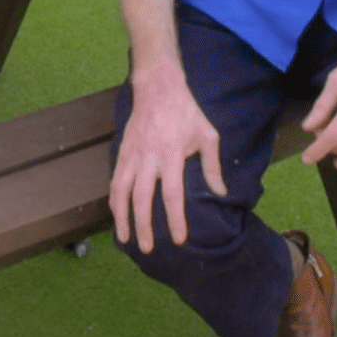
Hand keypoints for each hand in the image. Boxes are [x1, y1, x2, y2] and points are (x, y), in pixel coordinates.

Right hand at [109, 75, 227, 253]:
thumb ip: (212, 166)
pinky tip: (117, 215)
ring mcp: (132, 155)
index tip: (178, 239)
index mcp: (172, 155)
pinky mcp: (122, 152)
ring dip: (122, 218)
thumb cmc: (186, 112)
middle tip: (147, 249)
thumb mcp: (207, 135)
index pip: (172, 194)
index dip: (175, 218)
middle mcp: (149, 158)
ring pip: (122, 192)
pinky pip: (115, 181)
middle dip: (144, 226)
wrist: (157, 87)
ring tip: (125, 239)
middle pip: (142, 199)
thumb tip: (221, 193)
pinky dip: (114, 200)